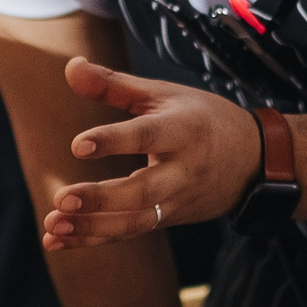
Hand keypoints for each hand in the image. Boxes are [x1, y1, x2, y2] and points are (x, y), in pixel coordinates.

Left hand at [43, 57, 262, 249]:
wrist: (253, 160)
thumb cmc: (200, 118)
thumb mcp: (163, 93)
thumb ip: (114, 83)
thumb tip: (71, 66)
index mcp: (182, 130)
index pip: (147, 136)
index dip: (114, 141)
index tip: (77, 145)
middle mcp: (182, 170)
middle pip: (143, 192)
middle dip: (101, 199)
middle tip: (61, 198)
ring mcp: (177, 200)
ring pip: (135, 221)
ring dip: (91, 228)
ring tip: (53, 225)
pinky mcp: (169, 220)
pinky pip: (130, 233)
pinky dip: (93, 240)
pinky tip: (58, 240)